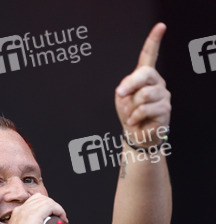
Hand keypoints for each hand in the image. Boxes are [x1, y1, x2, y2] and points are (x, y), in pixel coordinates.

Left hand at [115, 23, 170, 146]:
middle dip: (130, 85)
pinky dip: (135, 116)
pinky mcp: (164, 109)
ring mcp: (163, 95)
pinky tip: (136, 120)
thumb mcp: (122, 96)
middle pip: (145, 74)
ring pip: (143, 94)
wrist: (134, 134)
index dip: (154, 40)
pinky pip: (145, 108)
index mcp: (146, 76)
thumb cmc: (129, 113)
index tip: (160, 27)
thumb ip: (126, 85)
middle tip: (121, 95)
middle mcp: (157, 82)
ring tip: (132, 113)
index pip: (150, 55)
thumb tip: (129, 88)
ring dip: (132, 106)